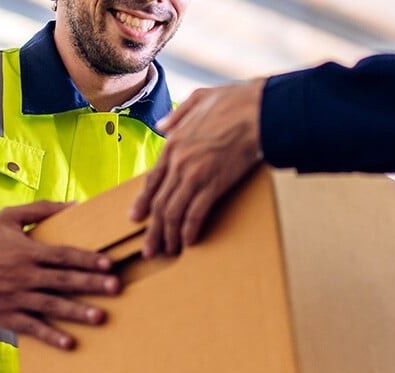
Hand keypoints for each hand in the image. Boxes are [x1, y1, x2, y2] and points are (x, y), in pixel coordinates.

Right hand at [0, 201, 119, 349]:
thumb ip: (41, 209)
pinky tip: (70, 343)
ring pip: (51, 306)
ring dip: (76, 312)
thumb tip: (76, 204)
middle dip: (90, 284)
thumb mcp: (8, 218)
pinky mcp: (8, 317)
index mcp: (27, 251)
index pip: (63, 255)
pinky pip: (33, 328)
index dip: (86, 259)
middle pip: (62, 281)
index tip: (108, 264)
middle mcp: (23, 276)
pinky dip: (51, 336)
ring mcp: (16, 298)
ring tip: (99, 317)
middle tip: (115, 288)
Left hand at [131, 79, 265, 256]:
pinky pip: (196, 213)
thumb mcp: (199, 98)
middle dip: (153, 230)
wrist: (259, 110)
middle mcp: (179, 163)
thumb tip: (162, 125)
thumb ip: (177, 114)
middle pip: (160, 203)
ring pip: (173, 212)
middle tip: (149, 249)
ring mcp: (195, 175)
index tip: (136, 218)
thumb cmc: (236, 102)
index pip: (152, 181)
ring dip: (169, 235)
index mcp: (174, 143)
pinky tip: (189, 242)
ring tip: (167, 251)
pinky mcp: (214, 184)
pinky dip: (190, 230)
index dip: (143, 202)